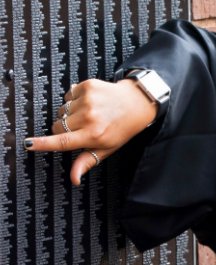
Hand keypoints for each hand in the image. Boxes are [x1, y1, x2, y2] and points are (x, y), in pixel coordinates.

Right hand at [25, 79, 157, 185]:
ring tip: (89, 114)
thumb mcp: (107, 148)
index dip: (43, 144)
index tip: (28, 144)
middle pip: (57, 126)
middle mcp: (89, 117)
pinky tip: (90, 102)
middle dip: (64, 129)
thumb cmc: (122, 128)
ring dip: (70, 113)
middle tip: (82, 128)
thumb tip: (74, 178)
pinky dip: (75, 99)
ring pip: (61, 110)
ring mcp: (88, 100)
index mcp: (93, 135)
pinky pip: (68, 95)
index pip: (62, 141)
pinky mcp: (87, 86)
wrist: (137, 103)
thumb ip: (86, 161)